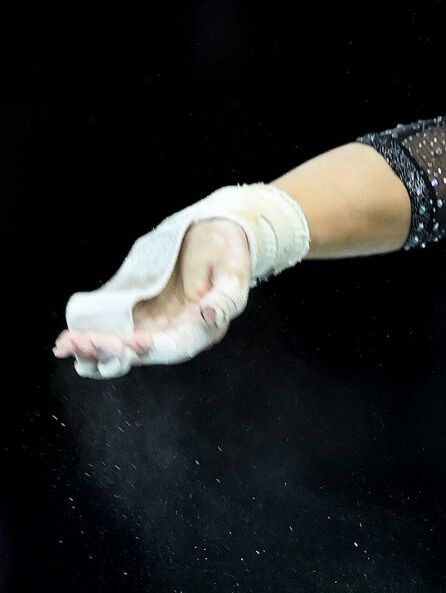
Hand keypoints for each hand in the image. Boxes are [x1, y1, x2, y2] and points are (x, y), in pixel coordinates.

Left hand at [53, 217, 252, 377]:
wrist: (213, 239)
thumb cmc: (225, 253)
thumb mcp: (232, 272)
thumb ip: (225, 298)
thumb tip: (209, 315)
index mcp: (202, 330)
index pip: (176, 346)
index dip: (153, 348)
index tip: (131, 343)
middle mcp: (175, 334)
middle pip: (142, 353)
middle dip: (111, 352)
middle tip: (83, 343)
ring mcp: (154, 327)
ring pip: (121, 351)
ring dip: (94, 353)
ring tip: (66, 346)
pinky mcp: (136, 316)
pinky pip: (111, 335)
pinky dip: (89, 342)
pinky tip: (66, 342)